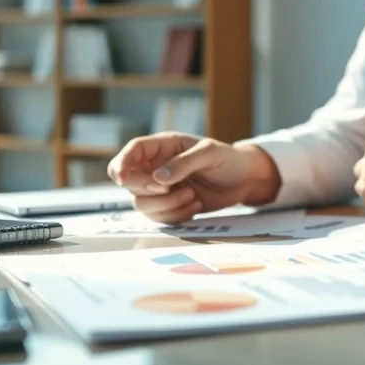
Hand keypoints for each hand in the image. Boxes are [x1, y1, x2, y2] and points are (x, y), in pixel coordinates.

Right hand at [107, 132, 280, 223]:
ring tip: (192, 197)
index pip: (132, 151)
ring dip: (166, 206)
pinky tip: (196, 206)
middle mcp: (156, 166)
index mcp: (163, 146)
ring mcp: (161, 188)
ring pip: (142, 203)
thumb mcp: (209, 153)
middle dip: (148, 190)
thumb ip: (184, 163)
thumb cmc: (227, 159)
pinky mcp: (169, 206)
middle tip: (169, 189)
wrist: (243, 180)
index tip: (121, 178)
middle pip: (130, 181)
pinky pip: (159, 218)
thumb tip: (158, 178)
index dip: (121, 163)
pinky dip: (176, 216)